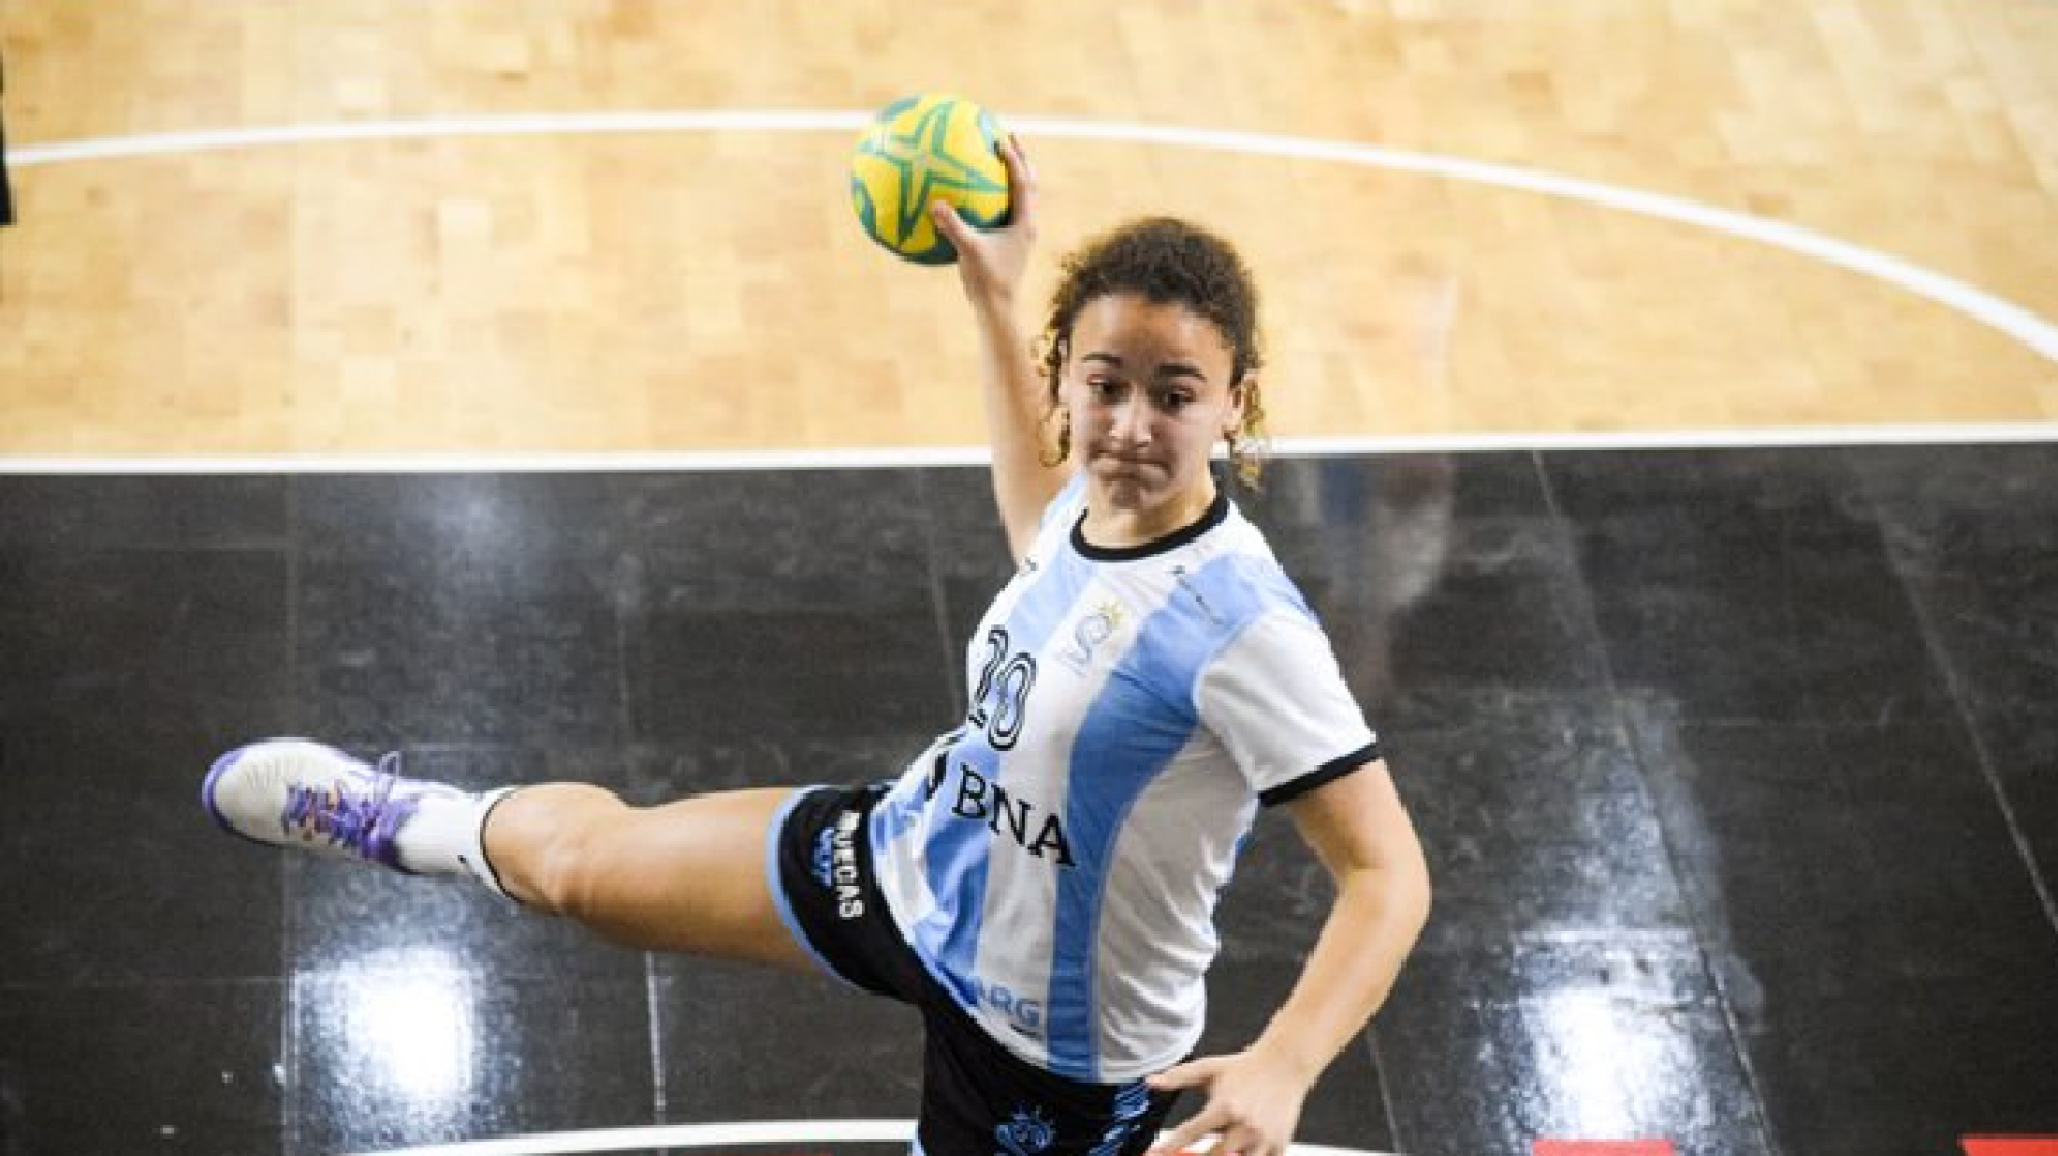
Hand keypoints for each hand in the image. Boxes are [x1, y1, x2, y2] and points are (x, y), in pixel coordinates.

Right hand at [930, 132, 1039, 311]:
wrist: (999, 307)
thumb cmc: (987, 281)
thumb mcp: (969, 252)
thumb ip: (954, 227)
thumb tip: (935, 204)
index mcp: (1024, 222)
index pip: (1022, 183)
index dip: (1013, 159)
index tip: (1001, 140)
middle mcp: (1027, 223)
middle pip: (1030, 182)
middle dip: (1020, 158)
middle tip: (1007, 136)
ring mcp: (1020, 232)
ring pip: (1022, 195)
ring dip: (1013, 174)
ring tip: (998, 156)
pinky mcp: (1011, 240)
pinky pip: (1005, 209)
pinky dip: (996, 195)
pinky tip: (975, 192)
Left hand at [1146, 1047, 1309, 1155]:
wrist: (1284, 1065)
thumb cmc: (1244, 1067)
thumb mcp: (1209, 1068)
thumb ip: (1178, 1076)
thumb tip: (1151, 1082)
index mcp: (1224, 1107)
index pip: (1190, 1133)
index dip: (1168, 1147)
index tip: (1154, 1155)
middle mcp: (1244, 1126)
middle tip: (1187, 1154)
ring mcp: (1263, 1139)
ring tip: (1218, 1151)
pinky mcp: (1278, 1145)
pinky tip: (1240, 1152)